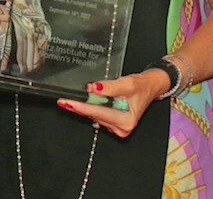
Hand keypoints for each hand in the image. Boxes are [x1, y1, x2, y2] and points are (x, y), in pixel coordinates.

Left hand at [55, 70, 170, 137]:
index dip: (81, 107)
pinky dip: (91, 108)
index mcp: (126, 120)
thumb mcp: (127, 83)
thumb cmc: (141, 86)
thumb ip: (109, 87)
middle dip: (80, 106)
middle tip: (63, 100)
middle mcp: (121, 127)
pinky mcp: (113, 125)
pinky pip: (98, 115)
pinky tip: (85, 102)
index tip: (68, 103)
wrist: (149, 87)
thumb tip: (92, 89)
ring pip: (94, 115)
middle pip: (94, 115)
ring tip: (73, 98)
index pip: (98, 112)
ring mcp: (117, 128)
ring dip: (85, 106)